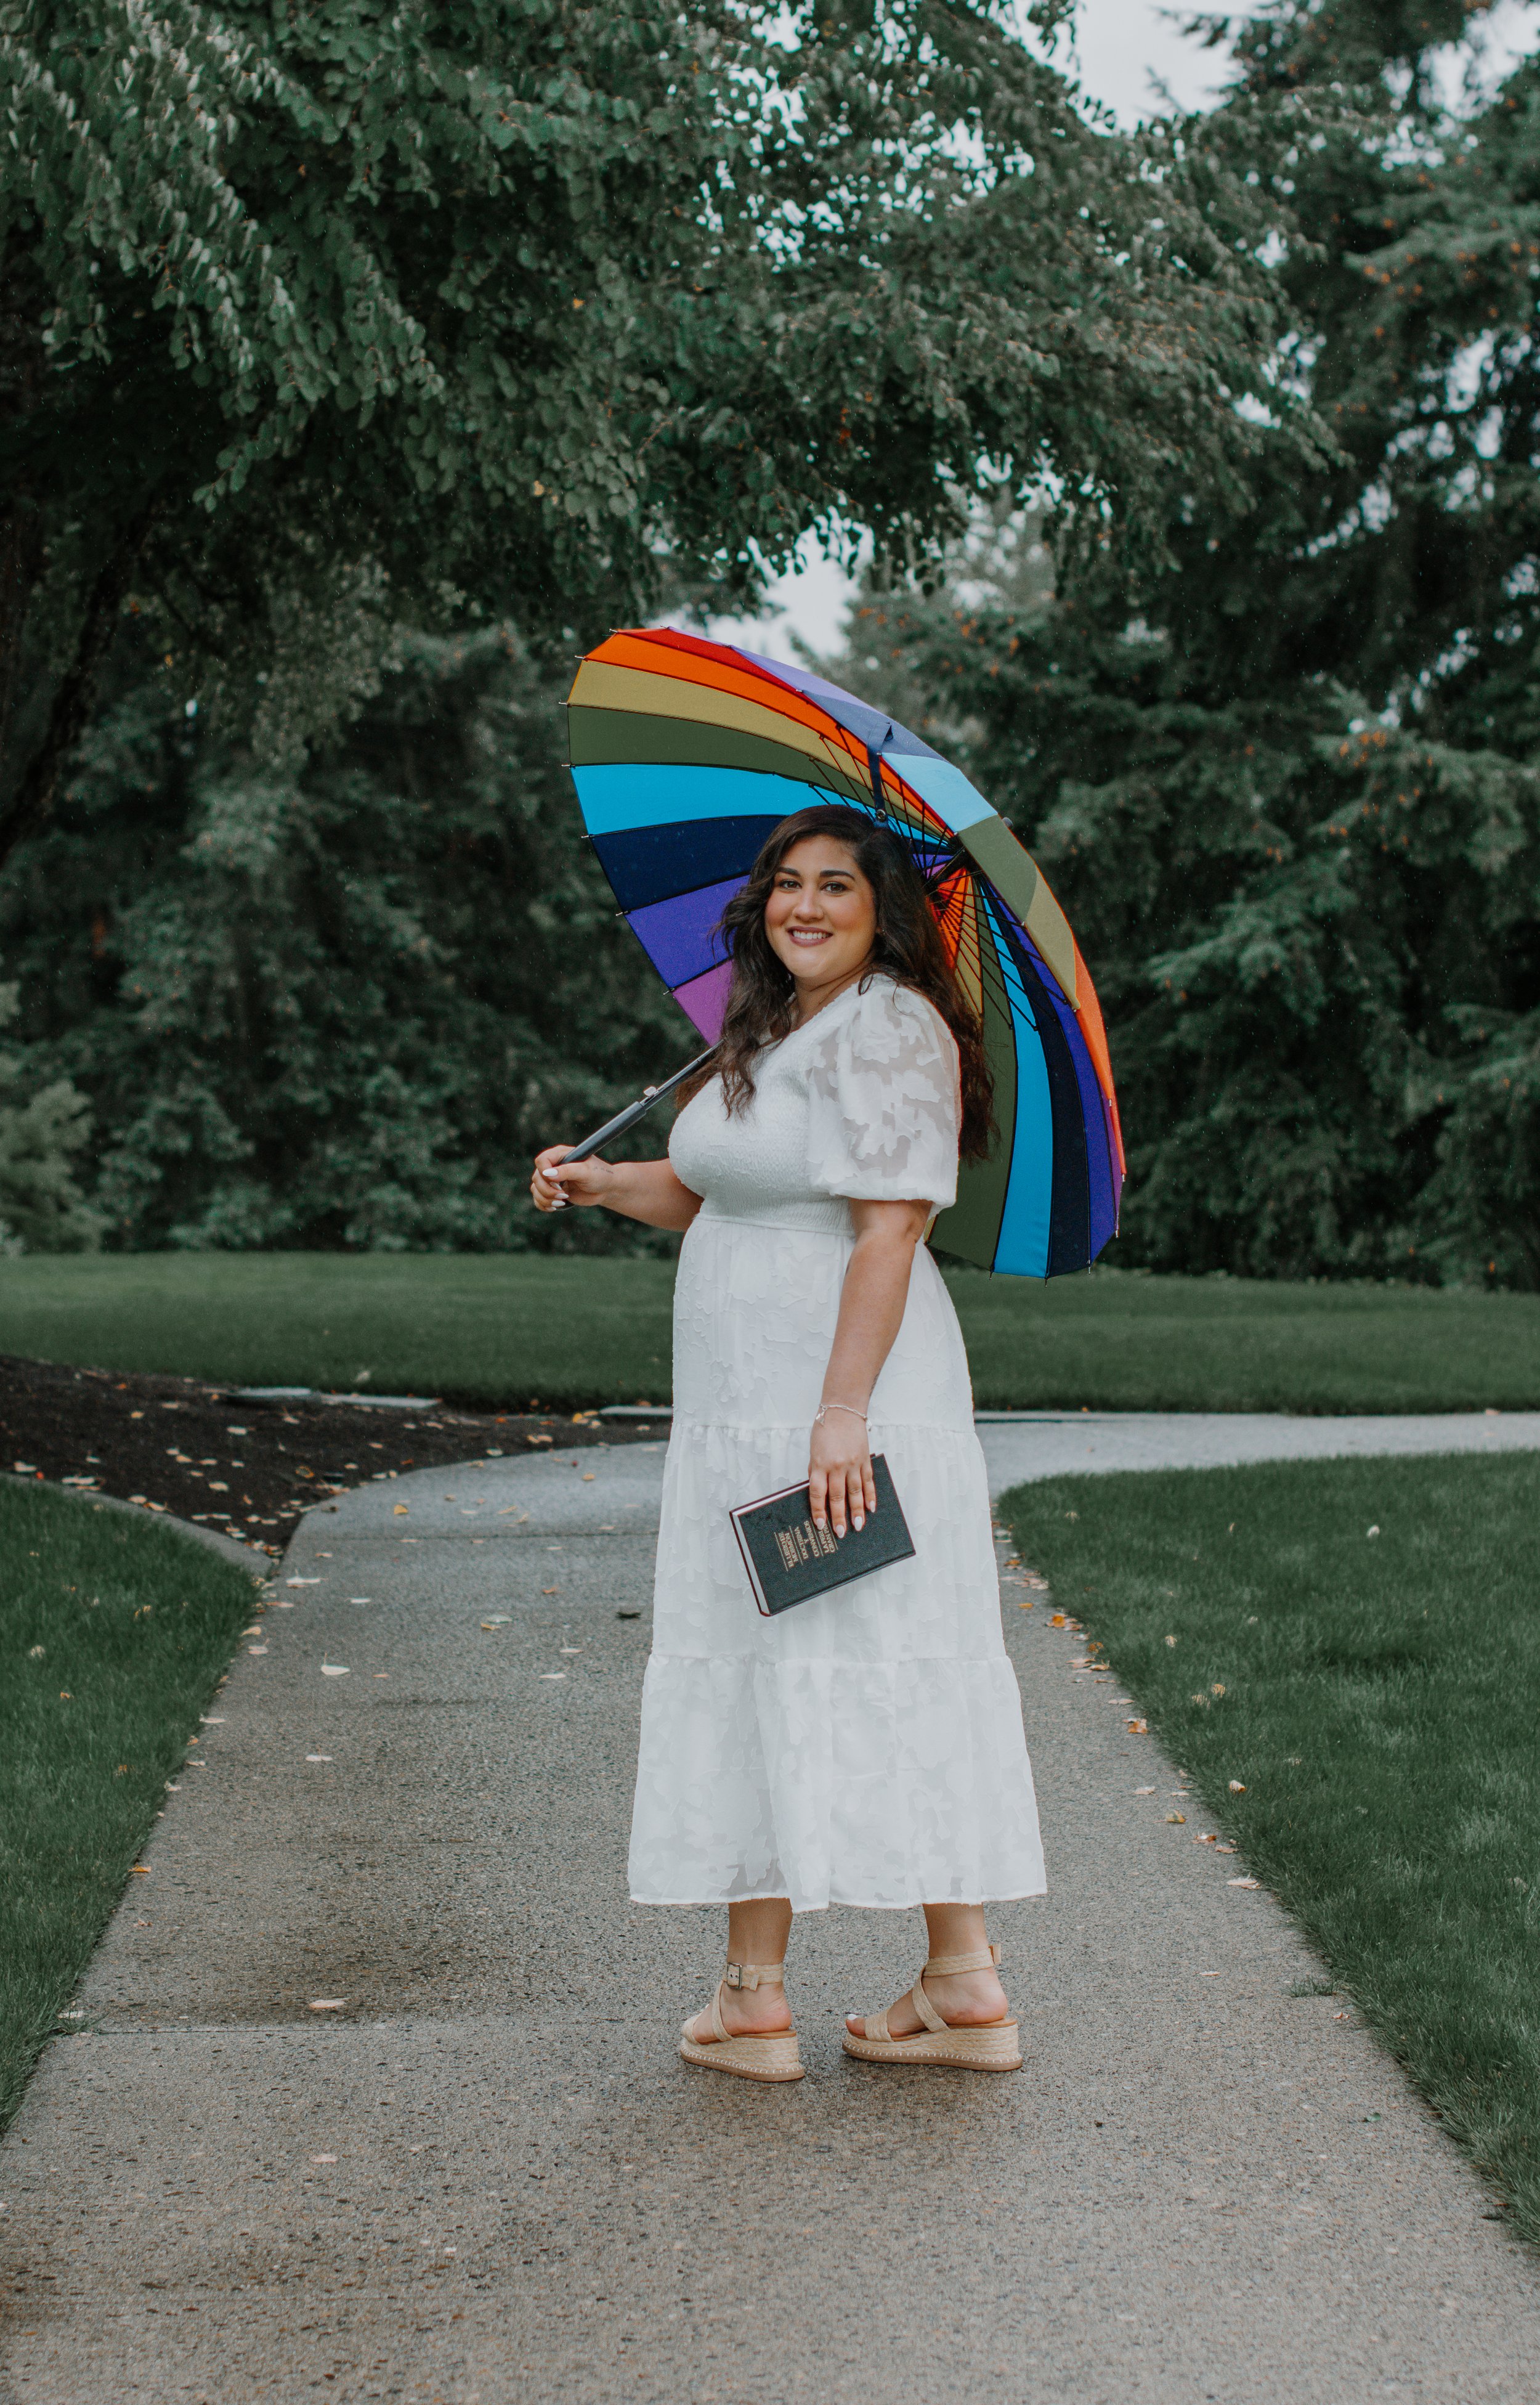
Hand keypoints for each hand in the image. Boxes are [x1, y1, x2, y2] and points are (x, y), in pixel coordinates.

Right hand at [531, 1146, 613, 1213]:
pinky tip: (555, 1207)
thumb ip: (567, 1171)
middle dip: (547, 1190)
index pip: (541, 1160)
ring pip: (535, 1189)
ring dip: (545, 1199)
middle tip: (564, 1195)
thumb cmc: (599, 1175)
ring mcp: (552, 1179)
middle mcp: (553, 1165)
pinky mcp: (553, 1191)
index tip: (557, 1182)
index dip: (544, 1172)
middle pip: (536, 1178)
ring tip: (562, 1202)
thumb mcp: (585, 1172)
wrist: (606, 1188)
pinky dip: (543, 1205)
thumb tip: (547, 1174)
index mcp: (560, 1154)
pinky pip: (538, 1199)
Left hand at [809, 1409, 875, 1539]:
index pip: (818, 1493)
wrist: (843, 1410)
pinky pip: (868, 1481)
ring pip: (856, 1492)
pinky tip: (871, 1508)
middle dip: (839, 1517)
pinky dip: (870, 1495)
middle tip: (841, 1533)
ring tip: (859, 1526)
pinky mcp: (864, 1459)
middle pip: (838, 1496)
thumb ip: (816, 1471)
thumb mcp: (813, 1451)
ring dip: (857, 1511)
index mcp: (820, 1464)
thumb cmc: (825, 1429)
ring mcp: (853, 1463)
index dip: (819, 1510)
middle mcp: (837, 1465)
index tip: (821, 1524)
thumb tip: (818, 1492)